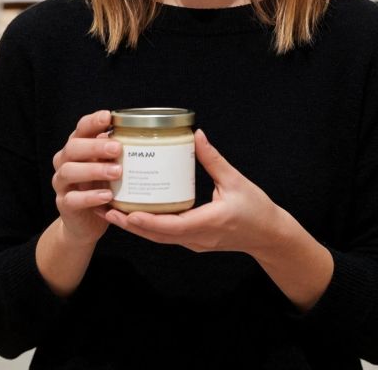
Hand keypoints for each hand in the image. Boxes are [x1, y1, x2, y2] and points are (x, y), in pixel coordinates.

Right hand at [50, 110, 120, 246]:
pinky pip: (73, 199)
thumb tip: (138, 137)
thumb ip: (115, 153)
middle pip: (73, 148)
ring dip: (94, 170)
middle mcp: (64, 162)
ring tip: (116, 172)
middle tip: (117, 148)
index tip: (108, 117)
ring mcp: (61, 183)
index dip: (93, 122)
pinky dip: (90, 197)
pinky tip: (107, 196)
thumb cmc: (100, 188)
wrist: (85, 222)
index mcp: (76, 148)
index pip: (81, 129)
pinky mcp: (64, 204)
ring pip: (69, 171)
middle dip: (95, 146)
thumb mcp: (108, 167)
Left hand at [104, 129, 284, 255]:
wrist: (270, 235)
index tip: (127, 213)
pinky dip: (151, 228)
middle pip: (158, 236)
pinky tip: (138, 216)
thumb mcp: (236, 181)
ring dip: (137, 228)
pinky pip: (168, 236)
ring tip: (114, 214)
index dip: (147, 222)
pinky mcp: (196, 241)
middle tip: (107, 211)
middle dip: (131, 225)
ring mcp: (196, 243)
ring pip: (161, 238)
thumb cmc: (256, 208)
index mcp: (207, 222)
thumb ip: (213, 159)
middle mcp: (197, 237)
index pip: (172, 226)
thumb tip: (197, 135)